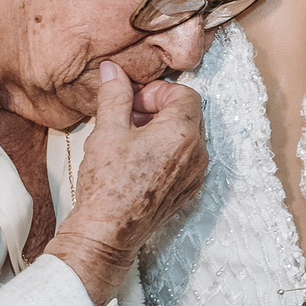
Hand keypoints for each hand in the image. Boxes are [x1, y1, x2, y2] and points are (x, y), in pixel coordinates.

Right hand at [45, 62, 206, 305]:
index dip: (157, 93)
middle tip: (130, 118)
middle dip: (160, 109)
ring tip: (131, 139)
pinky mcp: (187, 191)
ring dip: (163, 129)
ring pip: (188, 136)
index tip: (133, 102)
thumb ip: (115, 95)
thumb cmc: (108, 185)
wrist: (107, 234)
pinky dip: (168, 151)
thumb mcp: (107, 131)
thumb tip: (113, 71)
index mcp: (183, 133)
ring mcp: (195, 175)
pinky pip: (186, 159)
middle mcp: (198, 153)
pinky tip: (138, 160)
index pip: (185, 94)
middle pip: (189, 114)